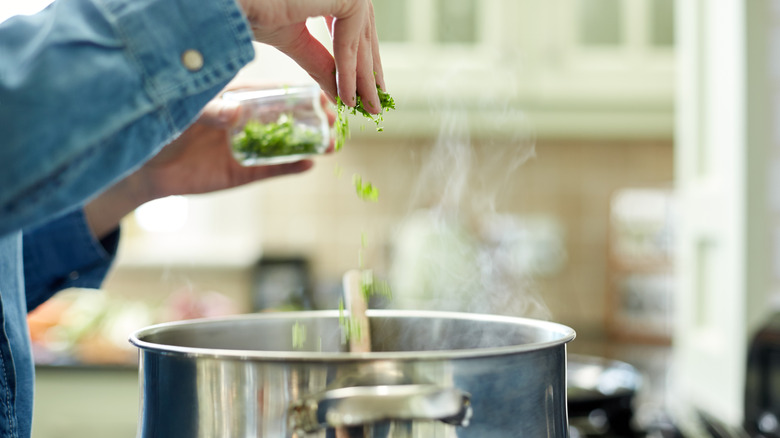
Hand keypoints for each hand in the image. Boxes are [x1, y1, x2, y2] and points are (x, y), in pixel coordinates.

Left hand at [84, 96, 317, 238]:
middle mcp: (245, 122)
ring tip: (332, 145)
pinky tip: (309, 164)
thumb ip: (209, 111)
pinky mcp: (241, 171)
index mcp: (234, 100)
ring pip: (284, 144)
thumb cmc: (160, 130)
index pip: (271, 93)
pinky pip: (270, 169)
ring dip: (309, 144)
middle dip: (312, 118)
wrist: (146, 169)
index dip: (296, 93)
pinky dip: (289, 167)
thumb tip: (235, 113)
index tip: (319, 93)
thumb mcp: (184, 114)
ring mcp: (245, 147)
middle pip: (286, 118)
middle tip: (335, 120)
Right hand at [239, 0, 383, 113]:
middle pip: (363, 27)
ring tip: (366, 107)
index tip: (366, 88)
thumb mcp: (294, 41)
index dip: (361, 55)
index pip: (354, 19)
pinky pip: (353, 39)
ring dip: (364, 75)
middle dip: (369, 68)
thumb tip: (343, 93)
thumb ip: (322, 62)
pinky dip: (351, 70)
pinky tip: (348, 95)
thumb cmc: (249, 11)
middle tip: (375, 104)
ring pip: (362, 34)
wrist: (228, 3)